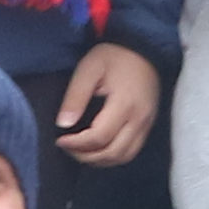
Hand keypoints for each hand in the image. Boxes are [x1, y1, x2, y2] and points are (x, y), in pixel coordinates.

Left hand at [53, 41, 158, 167]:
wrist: (144, 49)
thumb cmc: (113, 56)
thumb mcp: (89, 69)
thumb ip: (76, 96)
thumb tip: (63, 125)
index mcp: (124, 104)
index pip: (99, 137)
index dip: (77, 144)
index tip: (60, 140)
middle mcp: (139, 119)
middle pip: (113, 153)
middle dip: (86, 156)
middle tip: (68, 148)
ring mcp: (146, 124)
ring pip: (124, 156)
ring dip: (100, 160)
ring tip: (81, 151)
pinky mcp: (148, 125)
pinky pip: (131, 151)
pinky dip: (113, 156)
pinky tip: (98, 148)